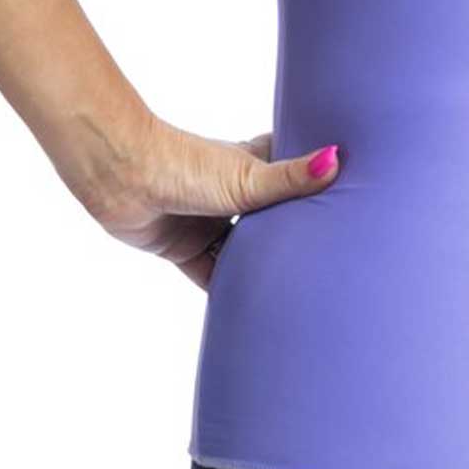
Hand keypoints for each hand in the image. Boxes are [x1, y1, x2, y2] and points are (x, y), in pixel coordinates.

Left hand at [94, 115, 340, 289]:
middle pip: (269, 217)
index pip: (290, 170)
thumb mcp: (246, 177)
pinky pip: (212, 275)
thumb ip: (290, 178)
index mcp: (251, 164)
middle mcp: (232, 192)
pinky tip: (253, 309)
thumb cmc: (185, 164)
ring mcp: (208, 221)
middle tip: (330, 256)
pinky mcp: (185, 248)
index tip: (346, 199)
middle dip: (291, 234)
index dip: (312, 182)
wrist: (122, 179)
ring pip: (242, 249)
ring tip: (299, 288)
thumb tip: (337, 159)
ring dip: (260, 265)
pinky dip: (228, 290)